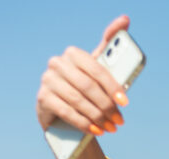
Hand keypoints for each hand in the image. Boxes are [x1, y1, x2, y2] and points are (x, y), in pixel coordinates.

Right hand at [36, 15, 130, 135]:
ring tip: (110, 127)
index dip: (113, 87)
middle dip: (106, 106)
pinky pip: (66, 111)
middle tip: (119, 121)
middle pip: (88, 86)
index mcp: (74, 53)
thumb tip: (125, 19)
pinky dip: (83, 122)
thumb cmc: (85, 86)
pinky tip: (94, 130)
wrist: (61, 110)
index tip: (125, 102)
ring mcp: (48, 80)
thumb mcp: (97, 69)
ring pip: (78, 100)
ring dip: (97, 116)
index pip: (97, 69)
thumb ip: (110, 47)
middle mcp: (58, 63)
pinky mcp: (42, 98)